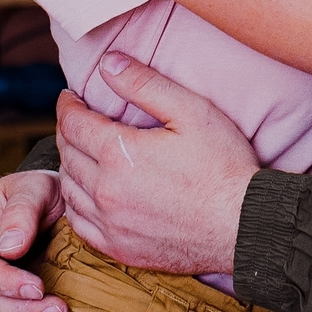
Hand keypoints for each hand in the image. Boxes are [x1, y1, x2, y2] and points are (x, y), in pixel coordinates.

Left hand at [57, 61, 256, 276]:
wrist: (244, 225)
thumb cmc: (224, 166)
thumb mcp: (191, 111)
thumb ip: (145, 84)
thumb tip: (107, 63)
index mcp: (120, 154)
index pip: (73, 124)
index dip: (68, 105)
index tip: (71, 97)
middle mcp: (107, 191)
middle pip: (67, 155)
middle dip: (68, 132)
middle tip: (77, 121)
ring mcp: (111, 224)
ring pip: (68, 190)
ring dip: (70, 166)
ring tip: (82, 152)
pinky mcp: (120, 248)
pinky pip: (79, 224)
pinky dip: (75, 203)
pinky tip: (88, 193)